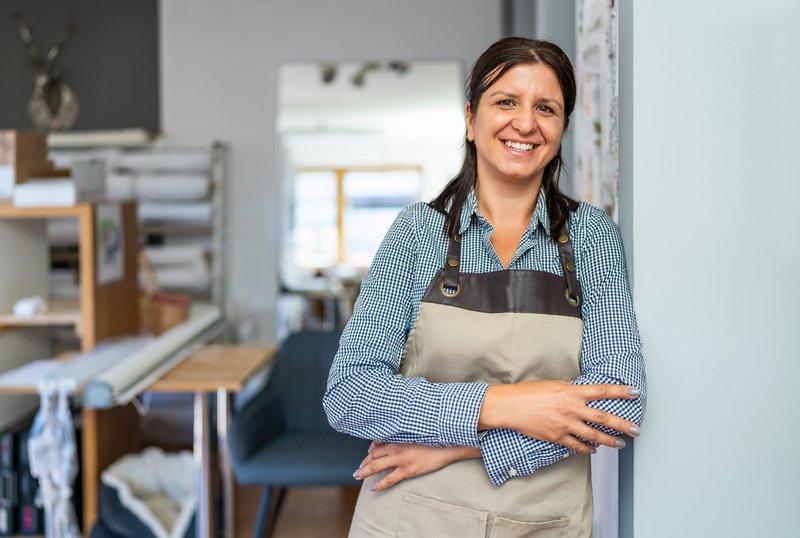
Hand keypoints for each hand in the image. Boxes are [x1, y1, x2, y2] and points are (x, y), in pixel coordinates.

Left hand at [354, 441, 480, 491]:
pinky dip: (379, 484)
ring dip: (365, 471)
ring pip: (376, 466)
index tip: (367, 454)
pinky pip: (389, 479)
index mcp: (398, 438)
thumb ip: (405, 437)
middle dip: (363, 463)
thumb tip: (397, 441)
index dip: (369, 450)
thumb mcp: (416, 434)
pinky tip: (373, 488)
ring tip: (358, 476)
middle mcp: (397, 447)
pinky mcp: (408, 470)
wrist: (447, 446)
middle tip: (357, 469)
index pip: (377, 443)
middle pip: (374, 455)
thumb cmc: (433, 440)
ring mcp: (401, 459)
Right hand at [478, 380, 640, 453]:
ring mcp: (565, 424)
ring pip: (594, 436)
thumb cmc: (528, 392)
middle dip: (623, 424)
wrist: (510, 406)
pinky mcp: (557, 437)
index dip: (621, 392)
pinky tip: (594, 450)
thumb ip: (570, 389)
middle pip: (604, 418)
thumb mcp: (553, 384)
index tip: (636, 392)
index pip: (602, 391)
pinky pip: (577, 446)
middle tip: (636, 430)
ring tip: (621, 445)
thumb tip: (582, 392)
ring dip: (610, 441)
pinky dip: (587, 449)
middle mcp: (571, 409)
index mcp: (571, 392)